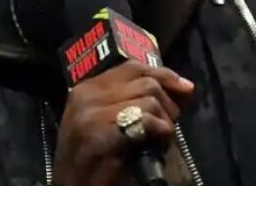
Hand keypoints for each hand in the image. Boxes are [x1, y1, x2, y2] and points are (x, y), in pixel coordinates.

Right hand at [52, 60, 194, 184]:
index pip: (133, 67)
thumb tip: (182, 86)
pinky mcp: (98, 131)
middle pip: (145, 81)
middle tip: (168, 125)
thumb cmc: (93, 159)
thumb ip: (135, 100)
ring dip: (164, 120)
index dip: (164, 75)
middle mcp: (87, 94)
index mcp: (88, 87)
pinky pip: (143, 119)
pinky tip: (156, 144)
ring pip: (148, 98)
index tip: (184, 89)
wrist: (71, 188)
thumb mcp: (110, 121)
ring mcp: (90, 111)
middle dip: (167, 102)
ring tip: (161, 138)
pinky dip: (158, 130)